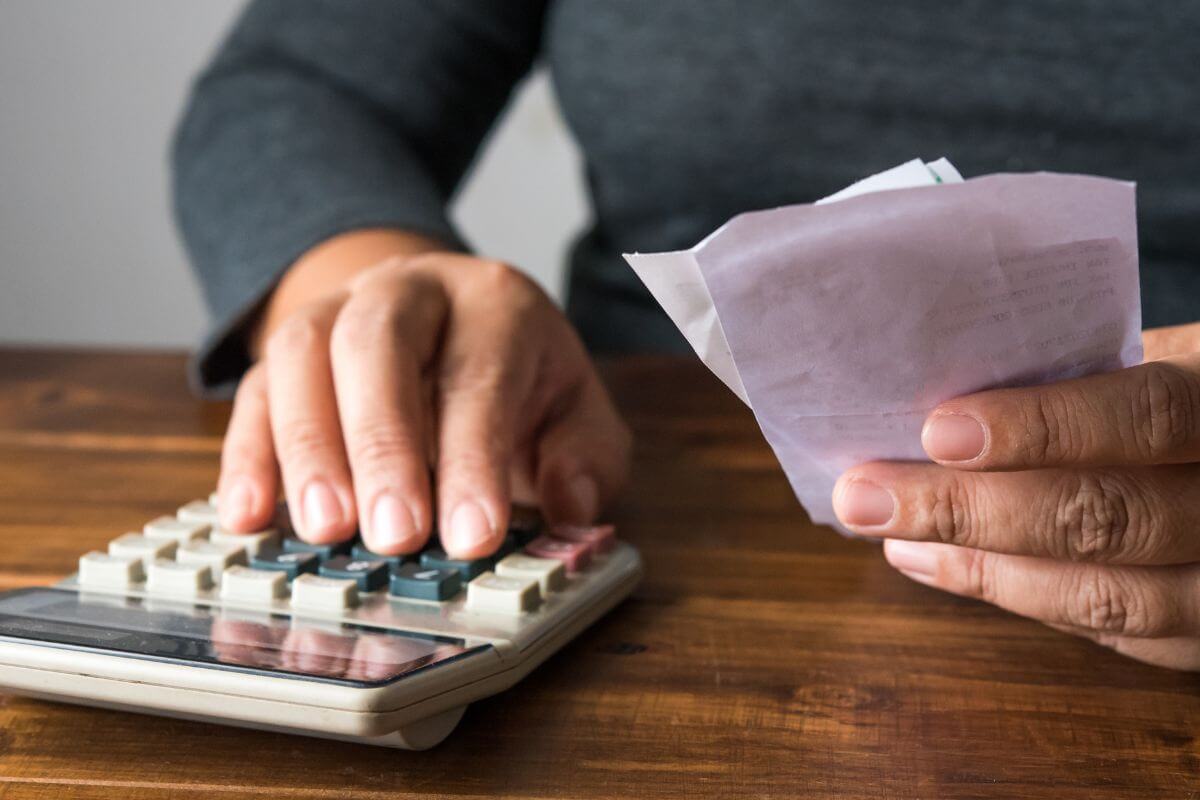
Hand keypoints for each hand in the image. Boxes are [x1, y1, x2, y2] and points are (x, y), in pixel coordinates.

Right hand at [216, 231, 629, 559]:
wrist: (444, 320)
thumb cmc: (517, 378)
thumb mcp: (576, 411)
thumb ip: (586, 457)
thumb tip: (570, 507)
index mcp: (494, 303)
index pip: (479, 374)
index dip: (473, 458)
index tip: (470, 537)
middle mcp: (410, 290)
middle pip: (377, 343)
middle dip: (382, 442)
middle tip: (392, 535)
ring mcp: (336, 309)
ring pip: (302, 352)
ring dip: (307, 446)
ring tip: (324, 530)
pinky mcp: (283, 351)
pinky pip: (252, 389)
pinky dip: (247, 454)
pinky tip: (249, 516)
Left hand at [833, 322, 1199, 669]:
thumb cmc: (1186, 394)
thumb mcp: (1160, 359)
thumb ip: (1079, 377)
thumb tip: (941, 393)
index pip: (1149, 416)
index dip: (1045, 427)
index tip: (938, 432)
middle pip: (1110, 519)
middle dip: (971, 511)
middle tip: (867, 495)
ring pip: (1107, 595)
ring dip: (978, 566)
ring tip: (888, 532)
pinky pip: (1111, 634)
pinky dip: (1012, 595)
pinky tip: (937, 564)